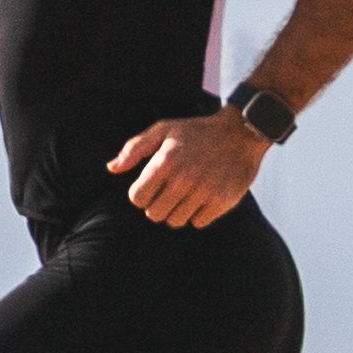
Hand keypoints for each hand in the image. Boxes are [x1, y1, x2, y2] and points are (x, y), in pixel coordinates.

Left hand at [109, 107, 271, 226]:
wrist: (241, 133)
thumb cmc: (196, 132)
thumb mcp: (164, 130)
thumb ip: (134, 148)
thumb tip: (112, 168)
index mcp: (165, 162)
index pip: (137, 198)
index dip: (142, 194)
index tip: (152, 186)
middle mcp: (184, 178)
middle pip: (154, 214)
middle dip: (158, 205)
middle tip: (169, 192)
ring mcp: (204, 191)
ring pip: (175, 222)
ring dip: (177, 211)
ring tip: (186, 194)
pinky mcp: (222, 201)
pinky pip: (198, 223)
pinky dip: (198, 214)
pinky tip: (202, 198)